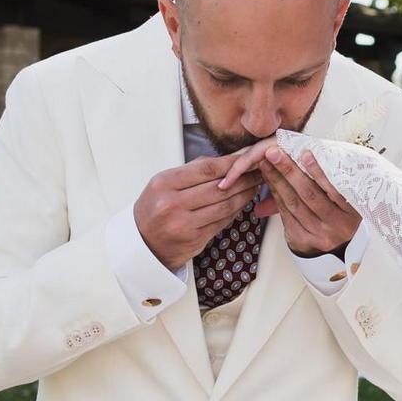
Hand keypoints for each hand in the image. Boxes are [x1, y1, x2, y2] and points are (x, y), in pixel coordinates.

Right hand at [134, 155, 263, 271]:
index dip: (231, 163)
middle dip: (244, 177)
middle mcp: (173, 203)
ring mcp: (184, 224)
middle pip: (219, 187)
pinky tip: (244, 202)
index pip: (206, 169)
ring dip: (245, 194)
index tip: (248, 157)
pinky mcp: (195, 239)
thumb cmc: (155, 208)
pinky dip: (236, 210)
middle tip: (259, 170)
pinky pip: (223, 221)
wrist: (142, 243)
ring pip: (225, 205)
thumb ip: (192, 171)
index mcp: (165, 183)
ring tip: (256, 185)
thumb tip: (226, 159)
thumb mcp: (164, 183)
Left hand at [253, 144, 360, 256]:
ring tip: (267, 163)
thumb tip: (310, 153)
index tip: (305, 153)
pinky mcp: (303, 241)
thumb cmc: (340, 214)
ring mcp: (320, 235)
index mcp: (353, 211)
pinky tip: (270, 181)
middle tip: (274, 153)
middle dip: (289, 171)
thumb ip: (332, 180)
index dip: (318, 171)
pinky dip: (276, 195)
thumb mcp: (346, 199)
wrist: (337, 249)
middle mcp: (338, 225)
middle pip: (309, 195)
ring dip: (277, 181)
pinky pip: (285, 215)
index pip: (334, 189)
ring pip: (294, 204)